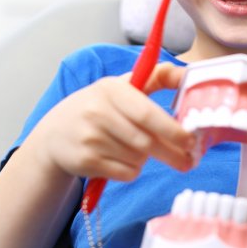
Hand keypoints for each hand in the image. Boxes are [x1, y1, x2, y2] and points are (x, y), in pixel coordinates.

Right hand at [24, 62, 195, 181]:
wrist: (54, 134)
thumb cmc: (99, 107)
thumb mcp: (122, 86)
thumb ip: (157, 77)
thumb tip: (189, 74)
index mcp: (112, 89)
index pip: (147, 113)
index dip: (172, 129)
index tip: (191, 140)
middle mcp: (98, 112)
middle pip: (146, 141)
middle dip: (172, 153)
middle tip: (189, 161)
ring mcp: (90, 138)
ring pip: (138, 159)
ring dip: (146, 159)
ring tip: (136, 150)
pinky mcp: (85, 161)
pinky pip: (126, 173)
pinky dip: (132, 171)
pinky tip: (122, 160)